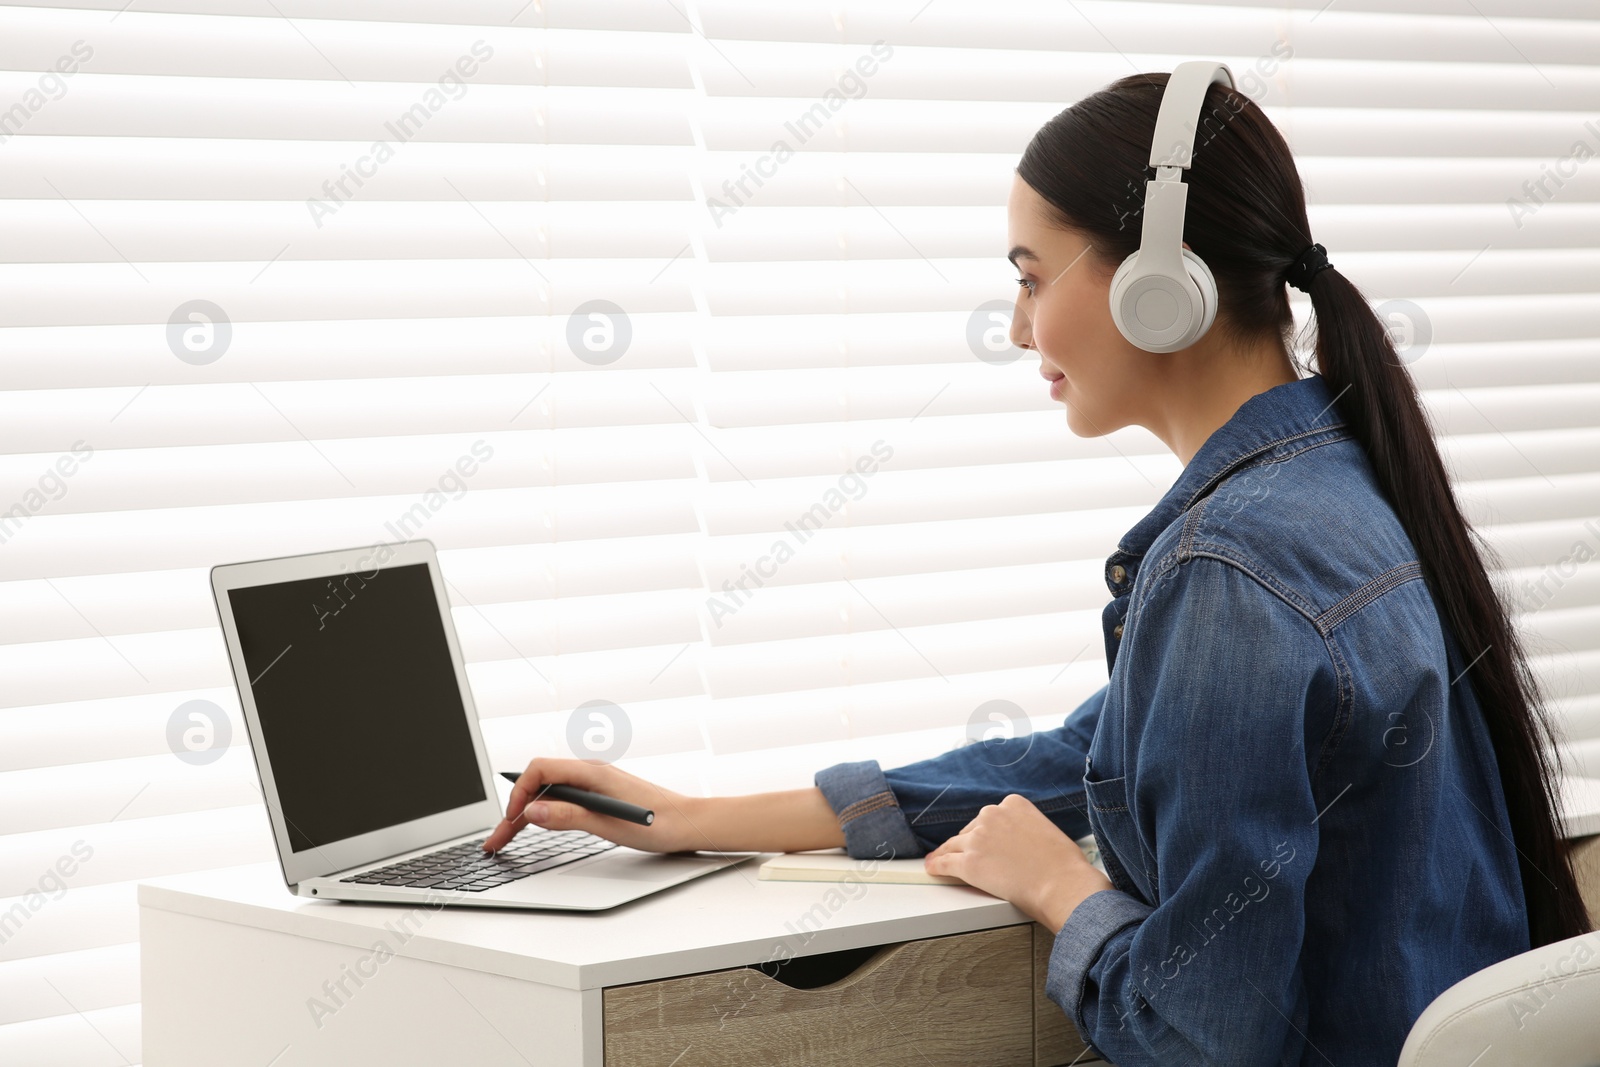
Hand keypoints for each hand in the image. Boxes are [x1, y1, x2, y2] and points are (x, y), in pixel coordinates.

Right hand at [481, 758, 707, 853]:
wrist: (689, 824)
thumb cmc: (659, 823)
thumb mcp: (609, 825)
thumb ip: (570, 817)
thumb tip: (532, 812)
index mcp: (592, 772)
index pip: (540, 770)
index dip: (519, 793)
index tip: (511, 820)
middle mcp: (590, 773)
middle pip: (540, 784)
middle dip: (515, 810)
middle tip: (497, 841)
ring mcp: (595, 784)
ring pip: (549, 794)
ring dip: (527, 814)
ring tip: (506, 839)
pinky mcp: (600, 796)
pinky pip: (563, 799)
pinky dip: (546, 814)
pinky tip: (535, 828)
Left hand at [923, 793, 1113, 930]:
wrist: (1062, 883)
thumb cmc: (1063, 864)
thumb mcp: (1046, 830)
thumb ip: (1026, 830)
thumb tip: (1019, 843)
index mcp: (1013, 804)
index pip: (989, 818)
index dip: (986, 832)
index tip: (985, 842)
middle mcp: (992, 815)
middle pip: (971, 830)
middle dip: (971, 844)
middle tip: (972, 858)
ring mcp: (977, 838)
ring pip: (954, 846)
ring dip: (948, 854)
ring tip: (940, 861)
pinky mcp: (968, 862)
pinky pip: (945, 863)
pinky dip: (937, 866)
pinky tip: (932, 868)